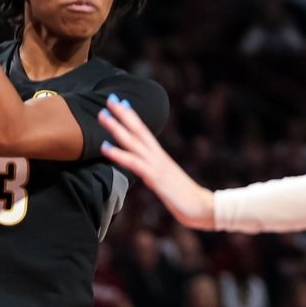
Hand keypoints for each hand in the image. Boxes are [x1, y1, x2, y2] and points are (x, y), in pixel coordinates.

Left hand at [98, 96, 214, 229]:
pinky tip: (104, 146)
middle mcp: (158, 156)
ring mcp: (157, 165)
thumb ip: (154, 172)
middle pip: (138, 130)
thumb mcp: (164, 181)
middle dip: (123, 114)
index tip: (121, 102)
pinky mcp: (155, 177)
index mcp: (160, 156)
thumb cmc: (183, 197)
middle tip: (110, 98)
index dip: (132, 117)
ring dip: (116, 127)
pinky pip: (133, 163)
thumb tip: (143, 169)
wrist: (203, 208)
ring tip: (102, 115)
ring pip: (133, 141)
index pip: (144, 132)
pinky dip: (118, 154)